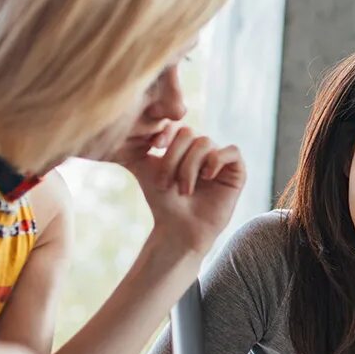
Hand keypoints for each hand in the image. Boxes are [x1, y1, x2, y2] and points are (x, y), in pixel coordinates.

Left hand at [116, 125, 245, 256]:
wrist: (179, 228)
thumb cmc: (163, 202)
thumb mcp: (145, 171)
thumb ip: (135, 149)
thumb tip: (117, 131)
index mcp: (184, 145)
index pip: (177, 125)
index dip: (166, 132)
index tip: (156, 148)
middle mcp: (203, 148)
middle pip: (189, 133)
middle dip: (174, 158)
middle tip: (166, 183)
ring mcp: (220, 159)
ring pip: (206, 143)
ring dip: (190, 167)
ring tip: (184, 190)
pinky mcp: (237, 171)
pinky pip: (232, 151)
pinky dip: (216, 161)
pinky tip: (207, 177)